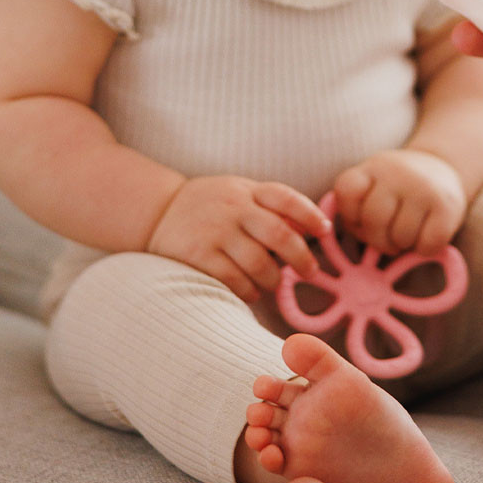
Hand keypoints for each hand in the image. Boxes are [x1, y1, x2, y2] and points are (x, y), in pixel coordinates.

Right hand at [148, 176, 330, 301]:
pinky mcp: (199, 256)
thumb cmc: (212, 205)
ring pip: (260, 264)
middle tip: (310, 271)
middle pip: (280, 235)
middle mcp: (234, 209)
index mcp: (248, 191)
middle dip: (302, 257)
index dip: (310, 215)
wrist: (158, 210)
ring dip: (273, 280)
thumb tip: (310, 230)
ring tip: (272, 283)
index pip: (287, 198)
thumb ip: (271, 207)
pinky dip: (249, 291)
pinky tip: (250, 292)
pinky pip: (234, 280)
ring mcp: (216, 232)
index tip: (324, 231)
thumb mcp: (240, 193)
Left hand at [332, 149, 465, 254]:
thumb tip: (345, 234)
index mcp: (372, 168)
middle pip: (374, 220)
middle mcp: (396, 172)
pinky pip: (426, 245)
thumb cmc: (398, 189)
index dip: (350, 214)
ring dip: (403, 244)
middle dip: (378, 240)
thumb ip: (356, 206)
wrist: (444, 168)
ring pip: (401, 237)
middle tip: (388, 240)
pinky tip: (426, 235)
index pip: (347, 191)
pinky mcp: (447, 206)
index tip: (362, 219)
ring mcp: (423, 187)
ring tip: (408, 232)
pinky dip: (424, 249)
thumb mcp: (374, 184)